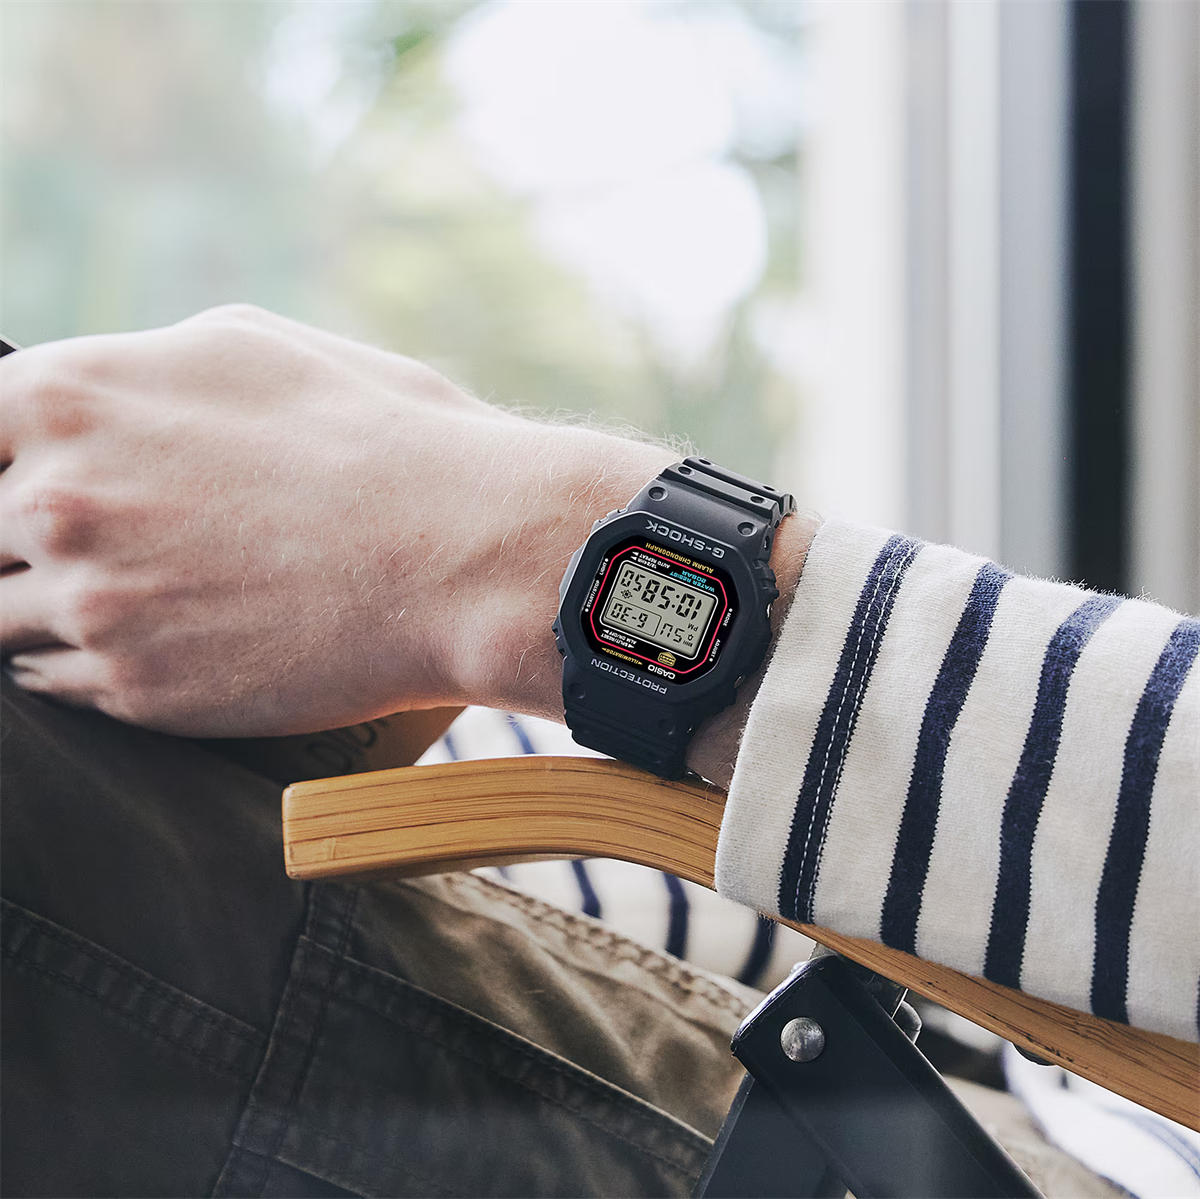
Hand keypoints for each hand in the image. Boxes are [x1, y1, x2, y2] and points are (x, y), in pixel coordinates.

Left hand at [0, 306, 674, 736]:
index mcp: (75, 397)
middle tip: (93, 543)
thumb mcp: (252, 347)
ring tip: (125, 596)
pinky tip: (150, 638)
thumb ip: (138, 370)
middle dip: (17, 537)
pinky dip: (81, 663)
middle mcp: (60, 501)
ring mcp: (92, 605)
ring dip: (42, 606)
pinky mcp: (135, 691)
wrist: (462, 557)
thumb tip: (97, 400)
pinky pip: (50, 683)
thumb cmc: (380, 438)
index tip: (20, 478)